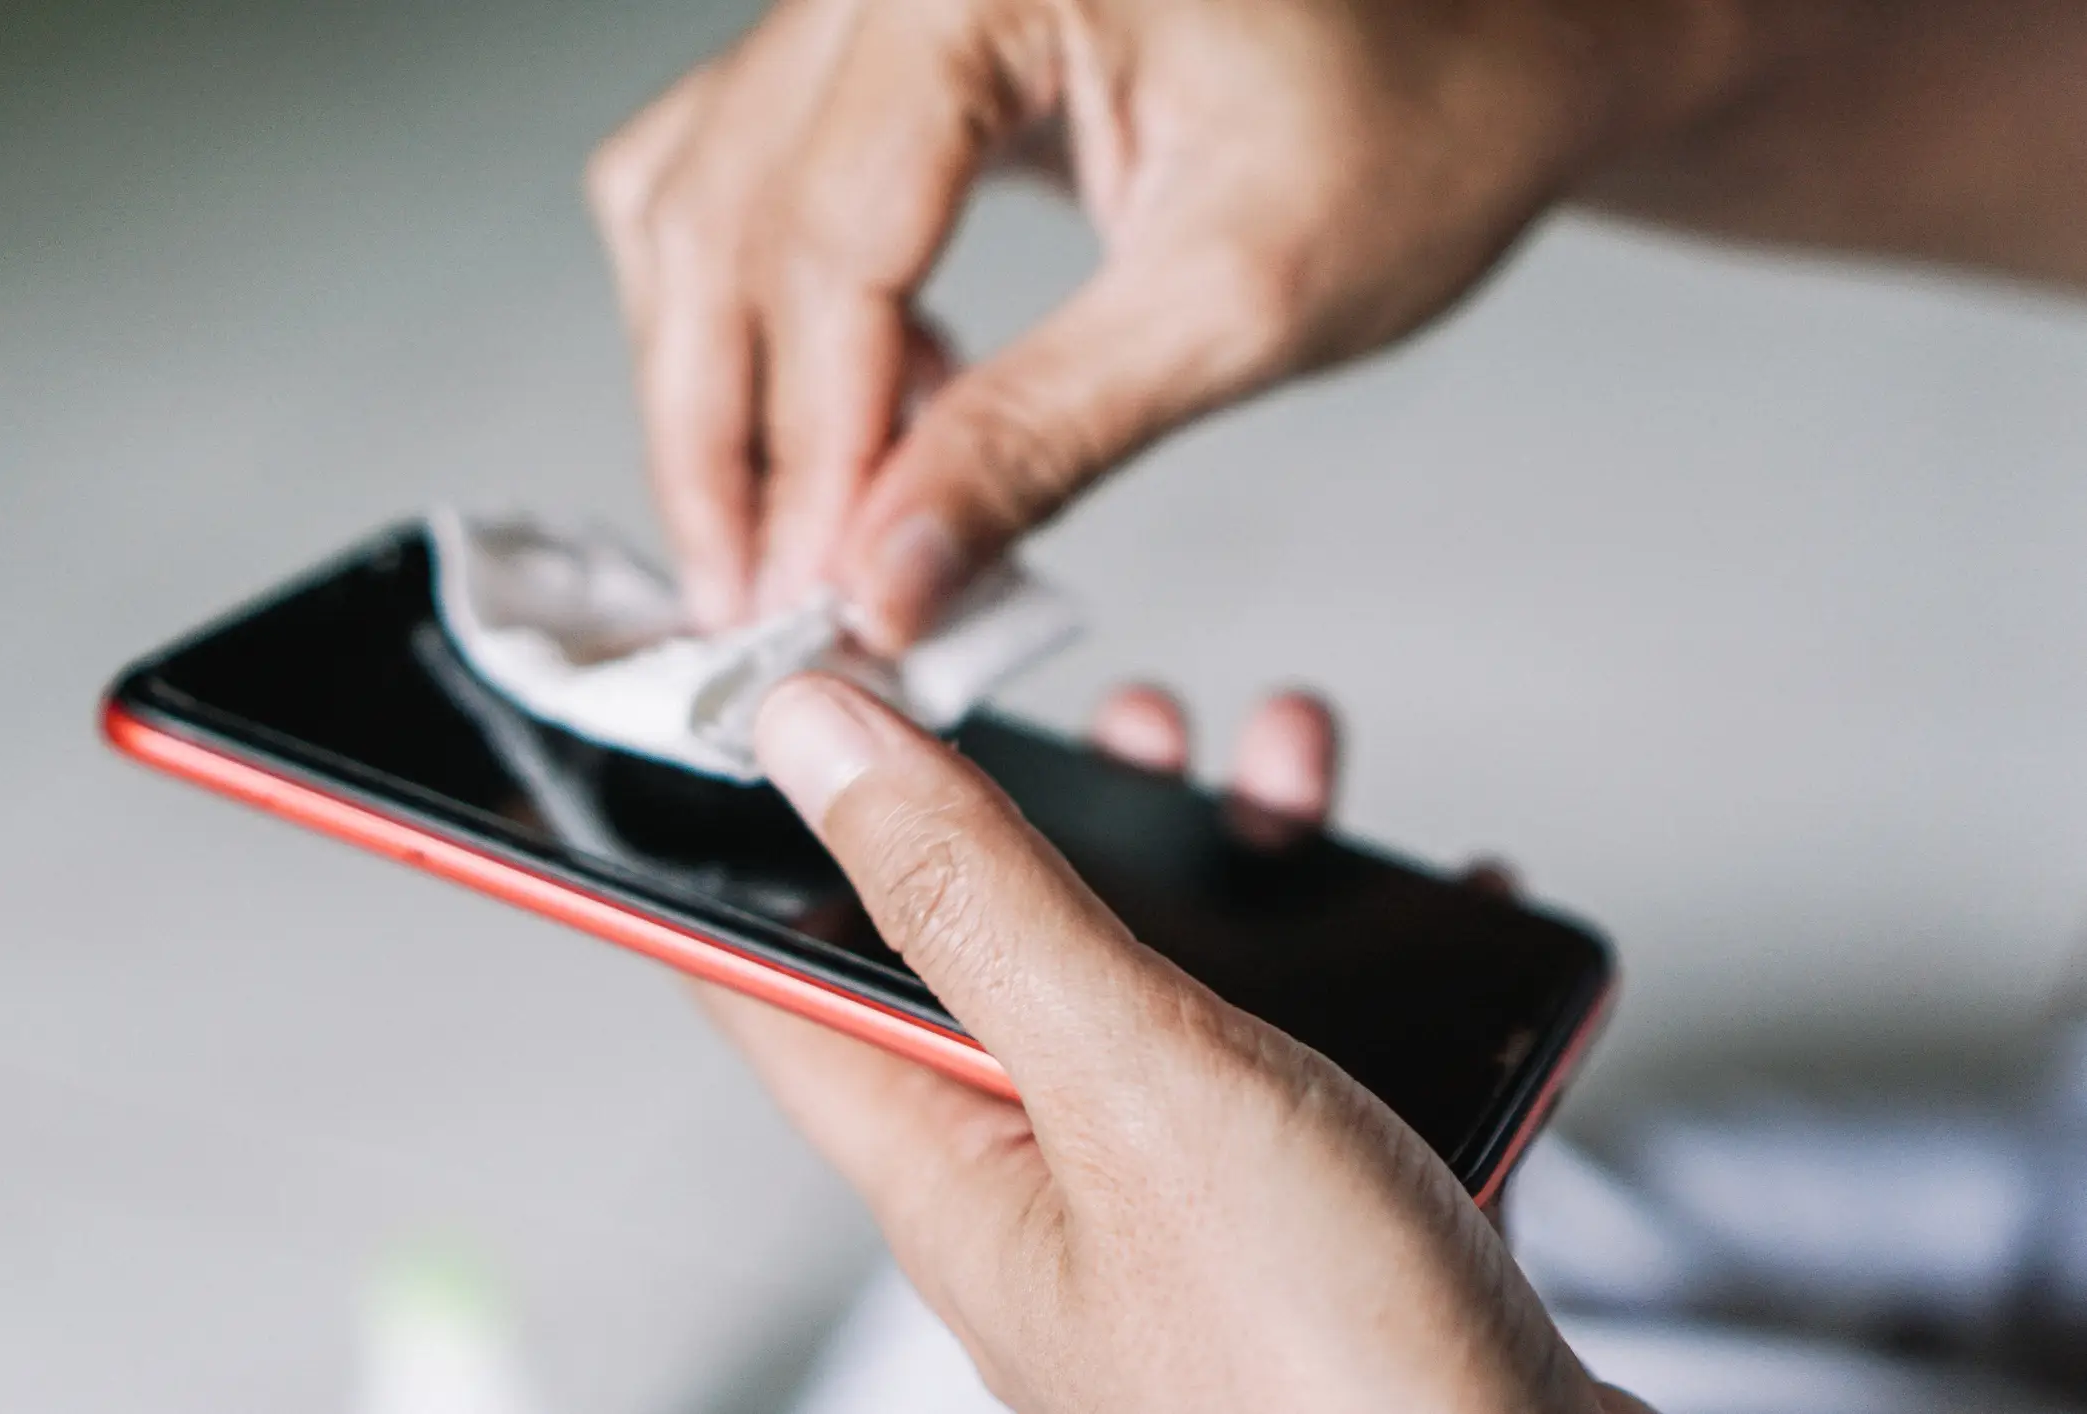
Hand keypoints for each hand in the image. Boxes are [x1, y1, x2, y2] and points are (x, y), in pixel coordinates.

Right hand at [587, 0, 1761, 648]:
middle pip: (721, 217)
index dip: (808, 448)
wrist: (1478, 54)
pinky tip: (855, 410)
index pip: (830, 237)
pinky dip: (765, 314)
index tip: (810, 602)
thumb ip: (1042, 437)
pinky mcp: (894, 45)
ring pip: (698, 197)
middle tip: (761, 603)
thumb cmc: (1418, 125)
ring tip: (805, 527)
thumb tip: (887, 573)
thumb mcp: (1236, 304)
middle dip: (728, 438)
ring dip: (723, 381)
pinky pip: (745, 174)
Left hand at [690, 677, 1647, 1412]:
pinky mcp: (1318, 1223)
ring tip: (1289, 771)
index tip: (780, 700)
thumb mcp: (1128, 1084)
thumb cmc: (1322, 1376)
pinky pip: (1314, 1054)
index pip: (769, 975)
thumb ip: (976, 899)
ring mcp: (1189, 1210)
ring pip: (1167, 988)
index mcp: (947, 1162)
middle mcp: (1050, 1190)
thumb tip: (809, 731)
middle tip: (1123, 724)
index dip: (756, 832)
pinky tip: (1430, 914)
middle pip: (996, 953)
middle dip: (1054, 814)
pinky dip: (1361, 967)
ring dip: (1224, 867)